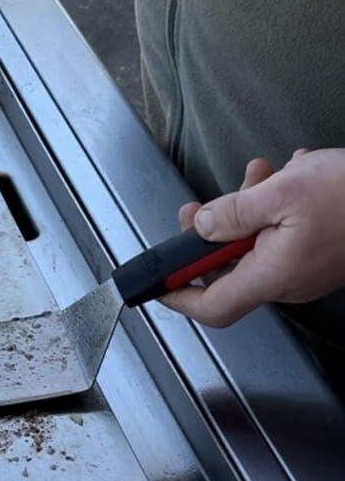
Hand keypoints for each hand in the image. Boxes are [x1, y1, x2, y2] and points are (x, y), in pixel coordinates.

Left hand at [159, 149, 344, 327]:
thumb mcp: (282, 192)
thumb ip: (233, 212)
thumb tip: (202, 227)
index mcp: (274, 274)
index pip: (213, 306)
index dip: (179, 296)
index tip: (158, 283)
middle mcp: (289, 280)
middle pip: (231, 268)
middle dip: (212, 232)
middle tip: (200, 207)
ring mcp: (307, 268)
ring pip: (258, 244)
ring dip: (248, 208)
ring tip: (258, 173)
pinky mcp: (322, 253)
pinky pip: (284, 235)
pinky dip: (277, 206)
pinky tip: (290, 175)